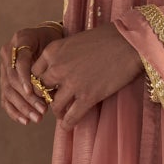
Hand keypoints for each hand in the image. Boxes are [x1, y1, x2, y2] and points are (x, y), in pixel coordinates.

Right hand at [0, 23, 65, 125]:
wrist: (48, 38)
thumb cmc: (56, 43)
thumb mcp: (56, 47)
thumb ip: (51, 63)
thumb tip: (51, 90)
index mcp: (21, 39)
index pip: (19, 61)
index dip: (24, 77)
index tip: (32, 91)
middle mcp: (9, 52)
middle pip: (12, 79)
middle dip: (27, 97)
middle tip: (42, 110)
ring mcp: (4, 67)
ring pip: (8, 90)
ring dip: (23, 107)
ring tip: (37, 118)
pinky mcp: (5, 80)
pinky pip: (5, 98)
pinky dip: (15, 111)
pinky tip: (25, 121)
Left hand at [29, 22, 144, 130]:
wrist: (129, 43)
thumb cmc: (107, 37)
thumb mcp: (75, 40)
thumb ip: (64, 54)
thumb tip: (61, 68)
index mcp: (53, 50)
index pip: (34, 72)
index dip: (40, 82)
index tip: (47, 87)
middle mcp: (58, 67)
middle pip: (42, 90)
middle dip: (47, 97)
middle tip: (55, 100)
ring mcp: (72, 83)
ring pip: (55, 105)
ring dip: (58, 111)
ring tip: (62, 114)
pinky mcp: (87, 97)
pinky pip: (71, 117)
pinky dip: (67, 124)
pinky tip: (67, 126)